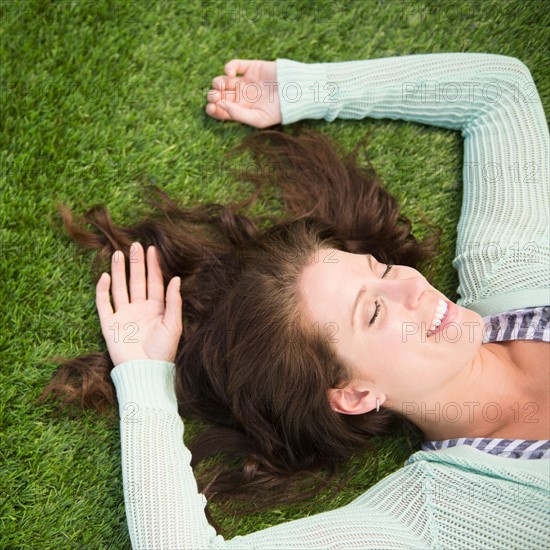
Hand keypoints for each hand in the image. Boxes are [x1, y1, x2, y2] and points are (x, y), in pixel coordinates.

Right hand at [96, 243, 182, 366]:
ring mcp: (124, 315)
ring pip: (120, 288)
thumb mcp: (173, 325)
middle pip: (136, 281)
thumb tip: (176, 278)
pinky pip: (104, 304)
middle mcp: (139, 309)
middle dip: (136, 264)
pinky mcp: (110, 324)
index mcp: (156, 309)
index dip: (153, 267)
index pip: (154, 283)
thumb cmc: (163, 351)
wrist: (145, 371)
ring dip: (119, 271)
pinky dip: (103, 290)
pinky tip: (106, 276)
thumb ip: (173, 301)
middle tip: (135, 246)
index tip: (152, 250)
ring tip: (119, 253)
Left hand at [206, 59, 280, 127]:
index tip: (211, 107)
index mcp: (242, 110)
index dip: (213, 109)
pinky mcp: (251, 68)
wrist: (296, 92)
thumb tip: (219, 105)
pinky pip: (234, 65)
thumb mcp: (258, 119)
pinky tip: (230, 74)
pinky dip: (228, 68)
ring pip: (222, 81)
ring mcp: (245, 81)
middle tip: (216, 96)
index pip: (221, 110)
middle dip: (213, 96)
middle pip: (219, 95)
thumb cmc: (279, 111)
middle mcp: (241, 96)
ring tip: (223, 86)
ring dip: (218, 83)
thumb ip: (238, 114)